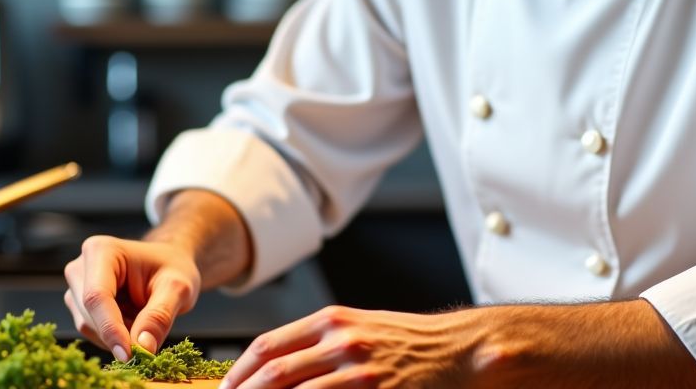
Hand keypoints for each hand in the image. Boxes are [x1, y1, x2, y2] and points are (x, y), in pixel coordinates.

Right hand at [63, 235, 201, 361]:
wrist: (168, 265)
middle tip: (151, 333)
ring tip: (145, 317)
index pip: (97, 296)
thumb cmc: (173, 268)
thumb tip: (143, 348)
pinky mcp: (77, 305)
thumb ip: (160, 316)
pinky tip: (133, 320)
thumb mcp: (177, 288)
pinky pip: (91, 332)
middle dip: (120, 332)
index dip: (110, 328)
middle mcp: (80, 267)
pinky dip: (114, 335)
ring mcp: (75, 287)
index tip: (129, 354)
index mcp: (102, 251)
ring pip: (89, 327)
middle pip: (90, 314)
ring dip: (118, 334)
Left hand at [221, 305, 476, 387]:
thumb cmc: (405, 341)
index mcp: (331, 320)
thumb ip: (317, 342)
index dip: (238, 373)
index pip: (267, 347)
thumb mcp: (358, 327)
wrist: (457, 349)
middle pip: (273, 375)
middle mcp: (341, 341)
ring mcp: (358, 371)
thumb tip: (271, 367)